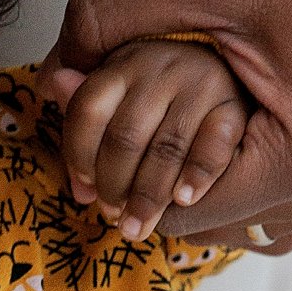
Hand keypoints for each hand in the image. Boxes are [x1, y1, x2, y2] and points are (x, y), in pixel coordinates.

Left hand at [46, 0, 291, 252]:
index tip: (89, 119)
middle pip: (210, 227)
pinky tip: (231, 114)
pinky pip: (290, 202)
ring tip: (182, 107)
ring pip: (249, 220)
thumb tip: (52, 75)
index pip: (173, 214)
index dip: (118, 168)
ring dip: (204, 176)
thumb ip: (109, 19)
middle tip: (128, 105)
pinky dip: (250, 169)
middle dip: (158, 173)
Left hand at [61, 38, 249, 241]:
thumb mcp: (120, 91)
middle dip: (113, 186)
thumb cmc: (161, 92)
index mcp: (123, 63)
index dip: (79, 157)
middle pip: (125, 137)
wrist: (229, 69)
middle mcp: (161, 67)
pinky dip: (196, 177)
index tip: (84, 188)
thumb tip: (57, 112)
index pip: (88, 110)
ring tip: (137, 226)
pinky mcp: (234, 105)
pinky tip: (182, 200)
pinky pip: (213, 146)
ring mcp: (200, 84)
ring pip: (166, 149)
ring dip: (148, 196)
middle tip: (112, 215)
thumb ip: (87, 108)